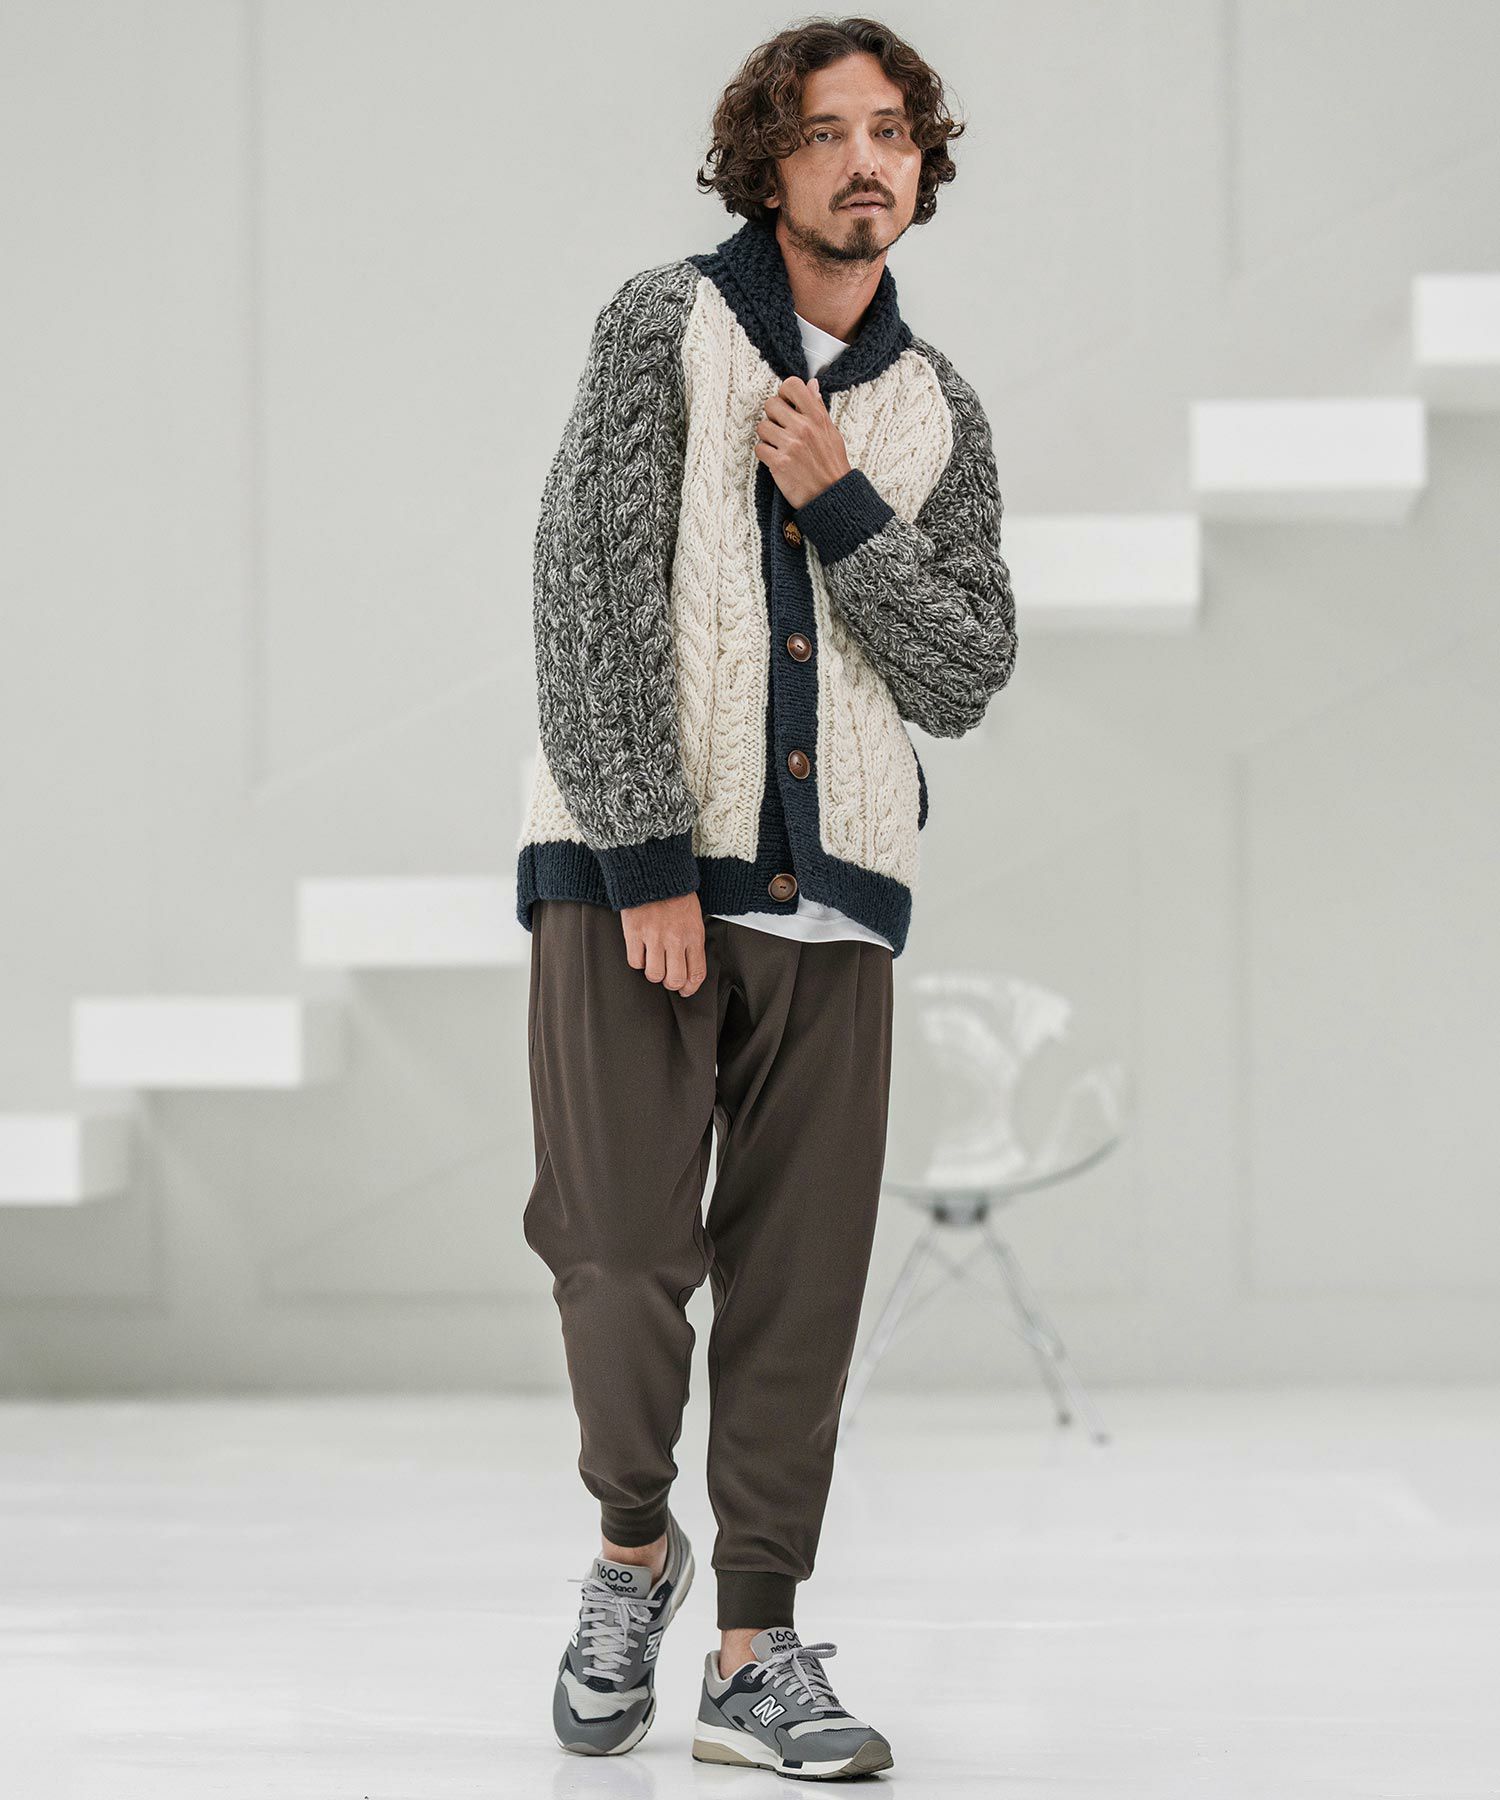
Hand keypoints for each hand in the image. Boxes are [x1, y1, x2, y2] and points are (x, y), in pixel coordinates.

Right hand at [621, 891, 707, 995]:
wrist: (654, 873)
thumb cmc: (675, 894)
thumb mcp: (694, 917)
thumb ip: (693, 941)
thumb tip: (689, 966)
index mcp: (693, 934)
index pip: (696, 972)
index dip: (690, 987)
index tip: (685, 989)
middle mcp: (675, 938)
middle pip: (674, 979)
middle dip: (672, 983)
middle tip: (668, 977)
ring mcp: (653, 936)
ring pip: (654, 974)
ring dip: (654, 972)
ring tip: (654, 962)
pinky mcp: (634, 933)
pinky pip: (635, 962)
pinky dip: (638, 961)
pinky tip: (641, 951)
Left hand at [753, 376, 851, 510]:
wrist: (832, 496)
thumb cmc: (831, 464)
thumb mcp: (831, 432)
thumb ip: (818, 408)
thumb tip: (811, 385)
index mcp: (816, 417)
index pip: (792, 385)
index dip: (784, 393)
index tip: (787, 405)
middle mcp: (803, 428)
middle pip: (770, 404)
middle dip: (773, 416)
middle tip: (781, 429)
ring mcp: (791, 445)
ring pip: (762, 426)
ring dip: (767, 437)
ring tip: (779, 446)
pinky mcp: (779, 463)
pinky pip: (759, 448)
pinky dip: (765, 454)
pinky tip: (776, 459)